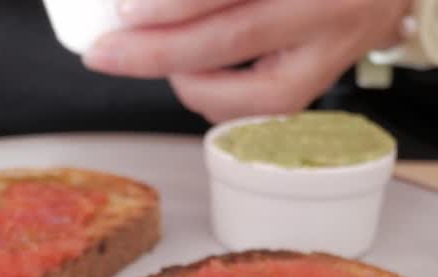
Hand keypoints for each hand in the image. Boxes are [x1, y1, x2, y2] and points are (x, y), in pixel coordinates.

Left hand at [83, 0, 411, 122]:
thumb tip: (142, 6)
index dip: (175, 5)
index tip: (125, 12)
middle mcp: (326, 9)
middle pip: (234, 38)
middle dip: (158, 51)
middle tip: (104, 53)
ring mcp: (332, 53)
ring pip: (252, 92)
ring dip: (187, 82)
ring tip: (148, 57)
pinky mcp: (322, 84)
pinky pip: (260, 106)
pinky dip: (212, 93)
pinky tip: (190, 72)